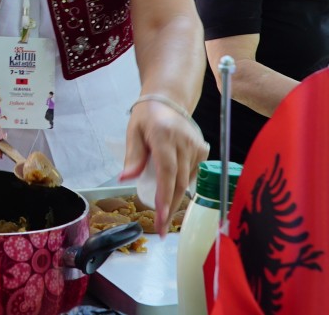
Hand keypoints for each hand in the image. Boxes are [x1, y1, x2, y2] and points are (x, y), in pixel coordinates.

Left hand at [120, 98, 207, 236]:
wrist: (168, 99)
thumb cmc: (147, 117)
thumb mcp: (133, 132)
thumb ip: (133, 156)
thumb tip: (125, 179)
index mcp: (164, 136)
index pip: (167, 171)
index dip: (165, 196)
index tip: (161, 216)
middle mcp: (184, 142)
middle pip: (178, 182)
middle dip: (169, 208)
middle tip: (161, 228)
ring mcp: (196, 146)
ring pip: (186, 181)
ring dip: (174, 199)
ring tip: (162, 215)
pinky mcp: (202, 149)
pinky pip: (192, 174)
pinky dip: (181, 184)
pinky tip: (171, 189)